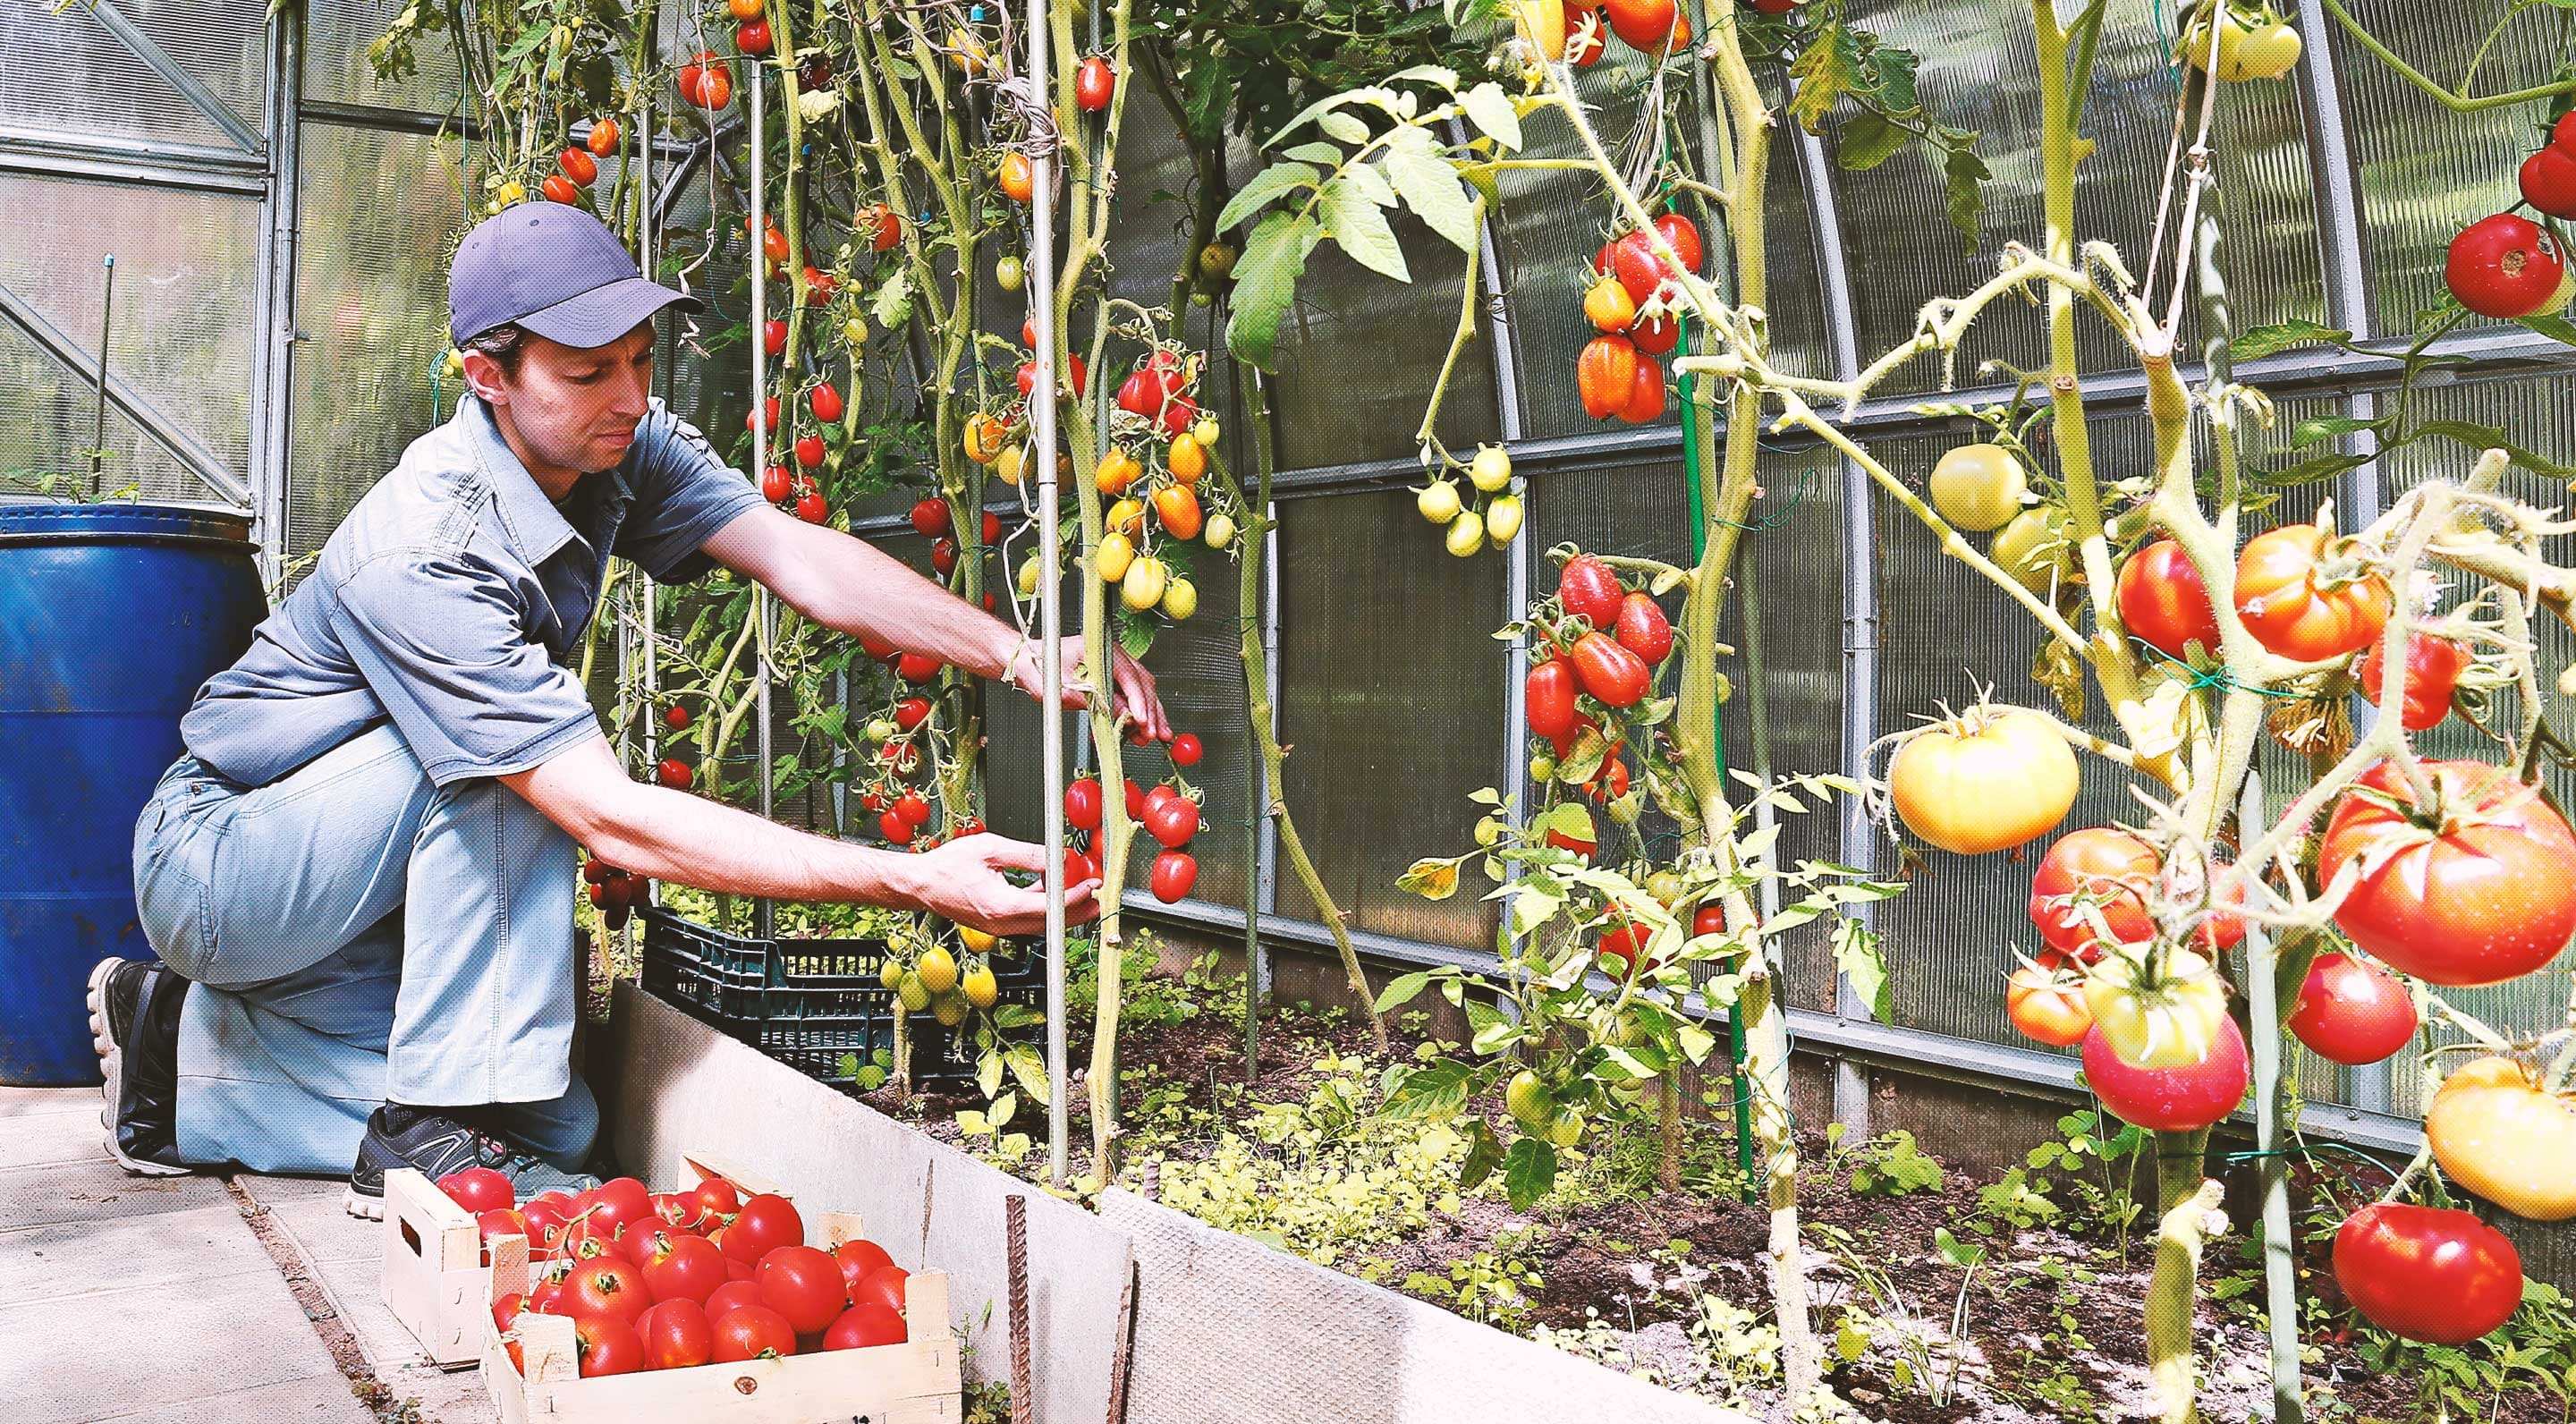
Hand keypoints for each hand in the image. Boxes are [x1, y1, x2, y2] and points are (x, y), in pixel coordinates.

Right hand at [898, 832, 1098, 936]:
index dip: (1075, 897)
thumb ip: (1028, 854)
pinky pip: (1027, 920)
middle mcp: (1002, 923)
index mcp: (1001, 906)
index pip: (1050, 907)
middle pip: (1051, 923)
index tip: (1092, 885)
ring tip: (1084, 894)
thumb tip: (1057, 857)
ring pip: (1041, 924)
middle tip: (1099, 896)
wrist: (919, 884)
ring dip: (1064, 911)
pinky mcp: (996, 924)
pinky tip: (1053, 891)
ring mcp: (998, 928)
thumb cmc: (945, 867)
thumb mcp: (991, 849)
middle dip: (1079, 910)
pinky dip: (1045, 908)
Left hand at [1004, 636, 1171, 741]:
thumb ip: (1093, 702)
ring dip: (1148, 714)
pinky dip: (1135, 713)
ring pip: (1140, 690)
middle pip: (1141, 684)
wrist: (1027, 661)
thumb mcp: (1063, 690)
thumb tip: (1121, 715)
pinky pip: (1128, 695)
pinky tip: (1137, 731)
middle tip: (1154, 734)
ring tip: (1150, 736)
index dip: (1139, 701)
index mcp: (1100, 649)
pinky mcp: (1109, 678)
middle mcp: (1111, 655)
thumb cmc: (1040, 668)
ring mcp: (1113, 666)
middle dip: (1150, 711)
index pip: (1129, 676)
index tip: (1143, 721)